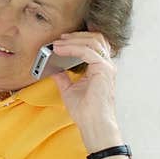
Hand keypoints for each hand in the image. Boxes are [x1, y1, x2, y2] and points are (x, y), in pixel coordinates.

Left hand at [50, 31, 123, 149]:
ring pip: (92, 41)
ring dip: (72, 40)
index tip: (61, 40)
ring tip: (57, 43)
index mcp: (100, 68)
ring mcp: (106, 66)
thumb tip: (53, 69)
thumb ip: (63, 78)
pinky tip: (59, 50)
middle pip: (96, 39)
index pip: (94, 45)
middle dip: (77, 36)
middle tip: (59, 38)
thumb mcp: (69, 89)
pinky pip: (86, 51)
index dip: (79, 39)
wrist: (92, 122)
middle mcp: (106, 65)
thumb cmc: (85, 110)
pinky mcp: (103, 69)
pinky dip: (71, 48)